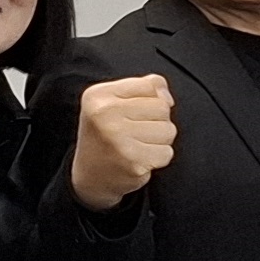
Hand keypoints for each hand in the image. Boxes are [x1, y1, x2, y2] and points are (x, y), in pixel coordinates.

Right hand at [69, 74, 177, 211]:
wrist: (90, 176)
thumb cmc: (107, 134)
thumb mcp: (114, 101)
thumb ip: (145, 87)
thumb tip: (167, 98)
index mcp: (99, 95)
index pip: (151, 84)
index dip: (151, 98)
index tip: (133, 111)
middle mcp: (105, 114)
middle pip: (163, 107)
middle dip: (157, 120)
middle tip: (134, 132)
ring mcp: (118, 138)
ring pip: (169, 130)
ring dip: (159, 140)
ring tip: (137, 145)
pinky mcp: (132, 161)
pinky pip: (167, 152)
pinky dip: (158, 157)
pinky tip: (139, 159)